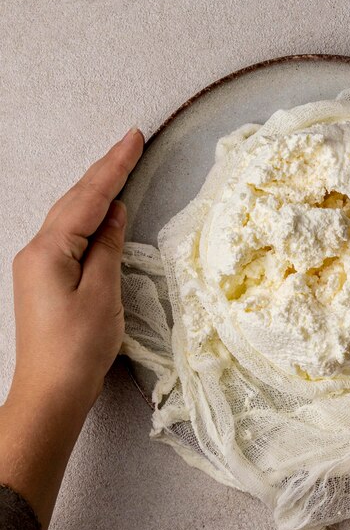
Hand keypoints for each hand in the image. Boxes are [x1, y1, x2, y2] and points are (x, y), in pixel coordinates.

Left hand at [11, 127, 142, 406]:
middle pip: (74, 200)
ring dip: (96, 190)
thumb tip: (115, 214)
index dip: (114, 167)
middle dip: (104, 170)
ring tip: (120, 167)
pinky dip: (89, 216)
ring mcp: (38, 263)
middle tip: (131, 143)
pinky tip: (103, 211)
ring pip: (70, 215)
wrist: (51, 390)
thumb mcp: (102, 293)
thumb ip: (107, 247)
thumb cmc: (78, 347)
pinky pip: (69, 234)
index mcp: (49, 250)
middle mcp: (36, 250)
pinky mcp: (45, 277)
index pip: (88, 198)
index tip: (134, 138)